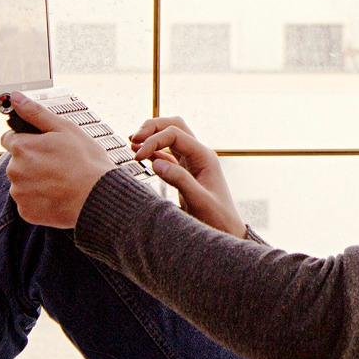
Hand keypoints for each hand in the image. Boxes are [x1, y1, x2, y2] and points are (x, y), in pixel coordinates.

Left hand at [0, 92, 115, 228]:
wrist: (98, 197)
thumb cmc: (86, 162)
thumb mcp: (65, 129)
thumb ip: (36, 113)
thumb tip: (16, 98)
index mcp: (21, 147)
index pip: (10, 138)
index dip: (28, 140)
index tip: (44, 146)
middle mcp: (14, 170)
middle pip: (17, 161)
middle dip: (33, 161)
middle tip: (59, 163)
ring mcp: (19, 192)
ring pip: (23, 182)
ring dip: (36, 180)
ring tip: (61, 180)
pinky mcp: (26, 211)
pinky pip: (28, 202)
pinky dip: (40, 199)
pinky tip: (58, 194)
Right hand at [130, 117, 246, 237]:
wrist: (226, 231)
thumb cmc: (217, 218)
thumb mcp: (199, 201)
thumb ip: (180, 181)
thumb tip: (155, 162)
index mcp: (204, 156)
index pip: (174, 134)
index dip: (153, 140)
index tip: (137, 157)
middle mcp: (198, 155)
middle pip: (174, 126)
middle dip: (153, 127)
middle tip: (133, 139)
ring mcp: (192, 162)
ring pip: (170, 137)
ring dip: (152, 136)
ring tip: (132, 143)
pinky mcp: (185, 173)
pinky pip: (167, 154)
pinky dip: (153, 151)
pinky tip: (140, 155)